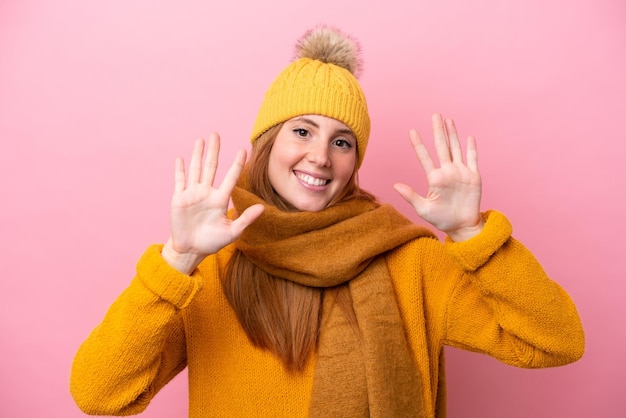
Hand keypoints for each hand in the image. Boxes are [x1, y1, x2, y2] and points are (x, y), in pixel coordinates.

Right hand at [162, 133, 263, 273]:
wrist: (191, 249)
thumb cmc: (212, 242)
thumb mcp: (232, 233)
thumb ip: (246, 219)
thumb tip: (262, 208)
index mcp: (221, 199)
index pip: (230, 177)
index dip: (237, 164)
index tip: (243, 149)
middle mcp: (207, 193)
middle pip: (211, 167)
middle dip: (214, 150)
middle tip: (216, 134)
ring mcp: (192, 194)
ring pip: (196, 169)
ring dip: (197, 154)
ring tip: (200, 140)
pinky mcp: (179, 198)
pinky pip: (179, 181)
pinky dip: (180, 170)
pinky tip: (181, 158)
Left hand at [393, 114, 482, 241]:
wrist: (462, 226)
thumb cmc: (441, 219)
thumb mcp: (423, 209)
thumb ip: (410, 196)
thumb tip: (394, 185)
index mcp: (434, 178)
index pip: (424, 157)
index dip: (418, 145)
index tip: (412, 131)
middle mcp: (447, 172)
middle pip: (442, 147)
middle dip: (438, 131)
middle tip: (434, 115)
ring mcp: (460, 173)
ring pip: (456, 148)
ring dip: (453, 134)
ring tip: (448, 120)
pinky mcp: (473, 177)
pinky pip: (472, 159)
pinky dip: (471, 148)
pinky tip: (468, 137)